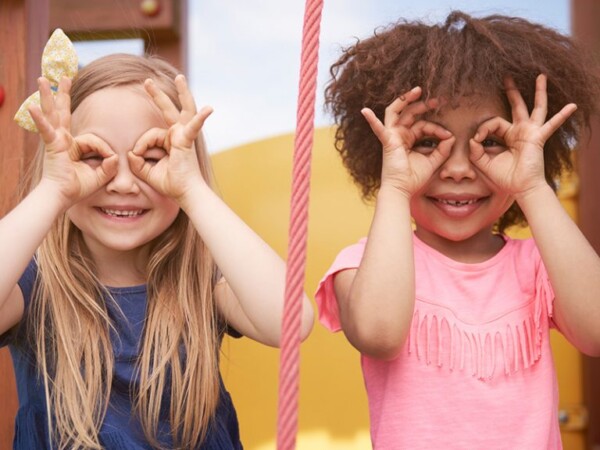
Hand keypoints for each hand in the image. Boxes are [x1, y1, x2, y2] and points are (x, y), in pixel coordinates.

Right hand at [29, 77, 117, 206]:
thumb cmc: (77, 188)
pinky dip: (40, 120)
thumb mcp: (100, 175)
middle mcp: (62, 139)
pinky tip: (32, 108)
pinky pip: (46, 130)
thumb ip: (110, 165)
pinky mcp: (51, 145)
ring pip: (53, 114)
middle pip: (62, 112)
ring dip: (48, 96)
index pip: (93, 139)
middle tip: (63, 77)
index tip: (110, 160)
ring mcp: (55, 140)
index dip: (105, 150)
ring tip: (43, 79)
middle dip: (63, 94)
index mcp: (73, 145)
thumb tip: (116, 157)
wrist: (62, 196)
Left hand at [129, 75, 211, 202]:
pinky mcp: (188, 140)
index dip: (141, 146)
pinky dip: (200, 118)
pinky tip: (209, 109)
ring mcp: (185, 135)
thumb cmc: (171, 184)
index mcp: (170, 141)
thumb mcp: (147, 171)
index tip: (137, 157)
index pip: (150, 134)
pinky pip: (194, 126)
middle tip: (147, 81)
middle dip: (158, 95)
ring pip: (180, 110)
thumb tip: (131, 151)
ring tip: (180, 77)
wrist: (185, 193)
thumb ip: (137, 161)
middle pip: (169, 110)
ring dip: (183, 92)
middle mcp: (178, 134)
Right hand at [362, 87, 453, 197]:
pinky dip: (371, 120)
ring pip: (397, 112)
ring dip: (406, 100)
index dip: (437, 128)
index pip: (424, 125)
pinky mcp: (387, 141)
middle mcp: (399, 135)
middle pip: (411, 113)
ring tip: (418, 91)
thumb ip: (442, 149)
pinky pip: (378, 129)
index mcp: (409, 139)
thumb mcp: (433, 161)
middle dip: (423, 105)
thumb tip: (452, 137)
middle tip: (437, 100)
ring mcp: (392, 136)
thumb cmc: (414, 178)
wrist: (402, 189)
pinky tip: (364, 111)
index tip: (448, 136)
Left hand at [469, 74, 576, 197]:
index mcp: (507, 136)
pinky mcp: (538, 138)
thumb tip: (473, 139)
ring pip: (536, 108)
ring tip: (540, 76)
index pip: (493, 123)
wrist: (520, 188)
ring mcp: (531, 133)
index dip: (483, 129)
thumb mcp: (484, 164)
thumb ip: (476, 151)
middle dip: (511, 91)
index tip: (476, 140)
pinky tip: (572, 106)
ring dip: (538, 92)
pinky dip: (561, 116)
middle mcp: (520, 131)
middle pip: (516, 107)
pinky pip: (551, 125)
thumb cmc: (505, 178)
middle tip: (505, 76)